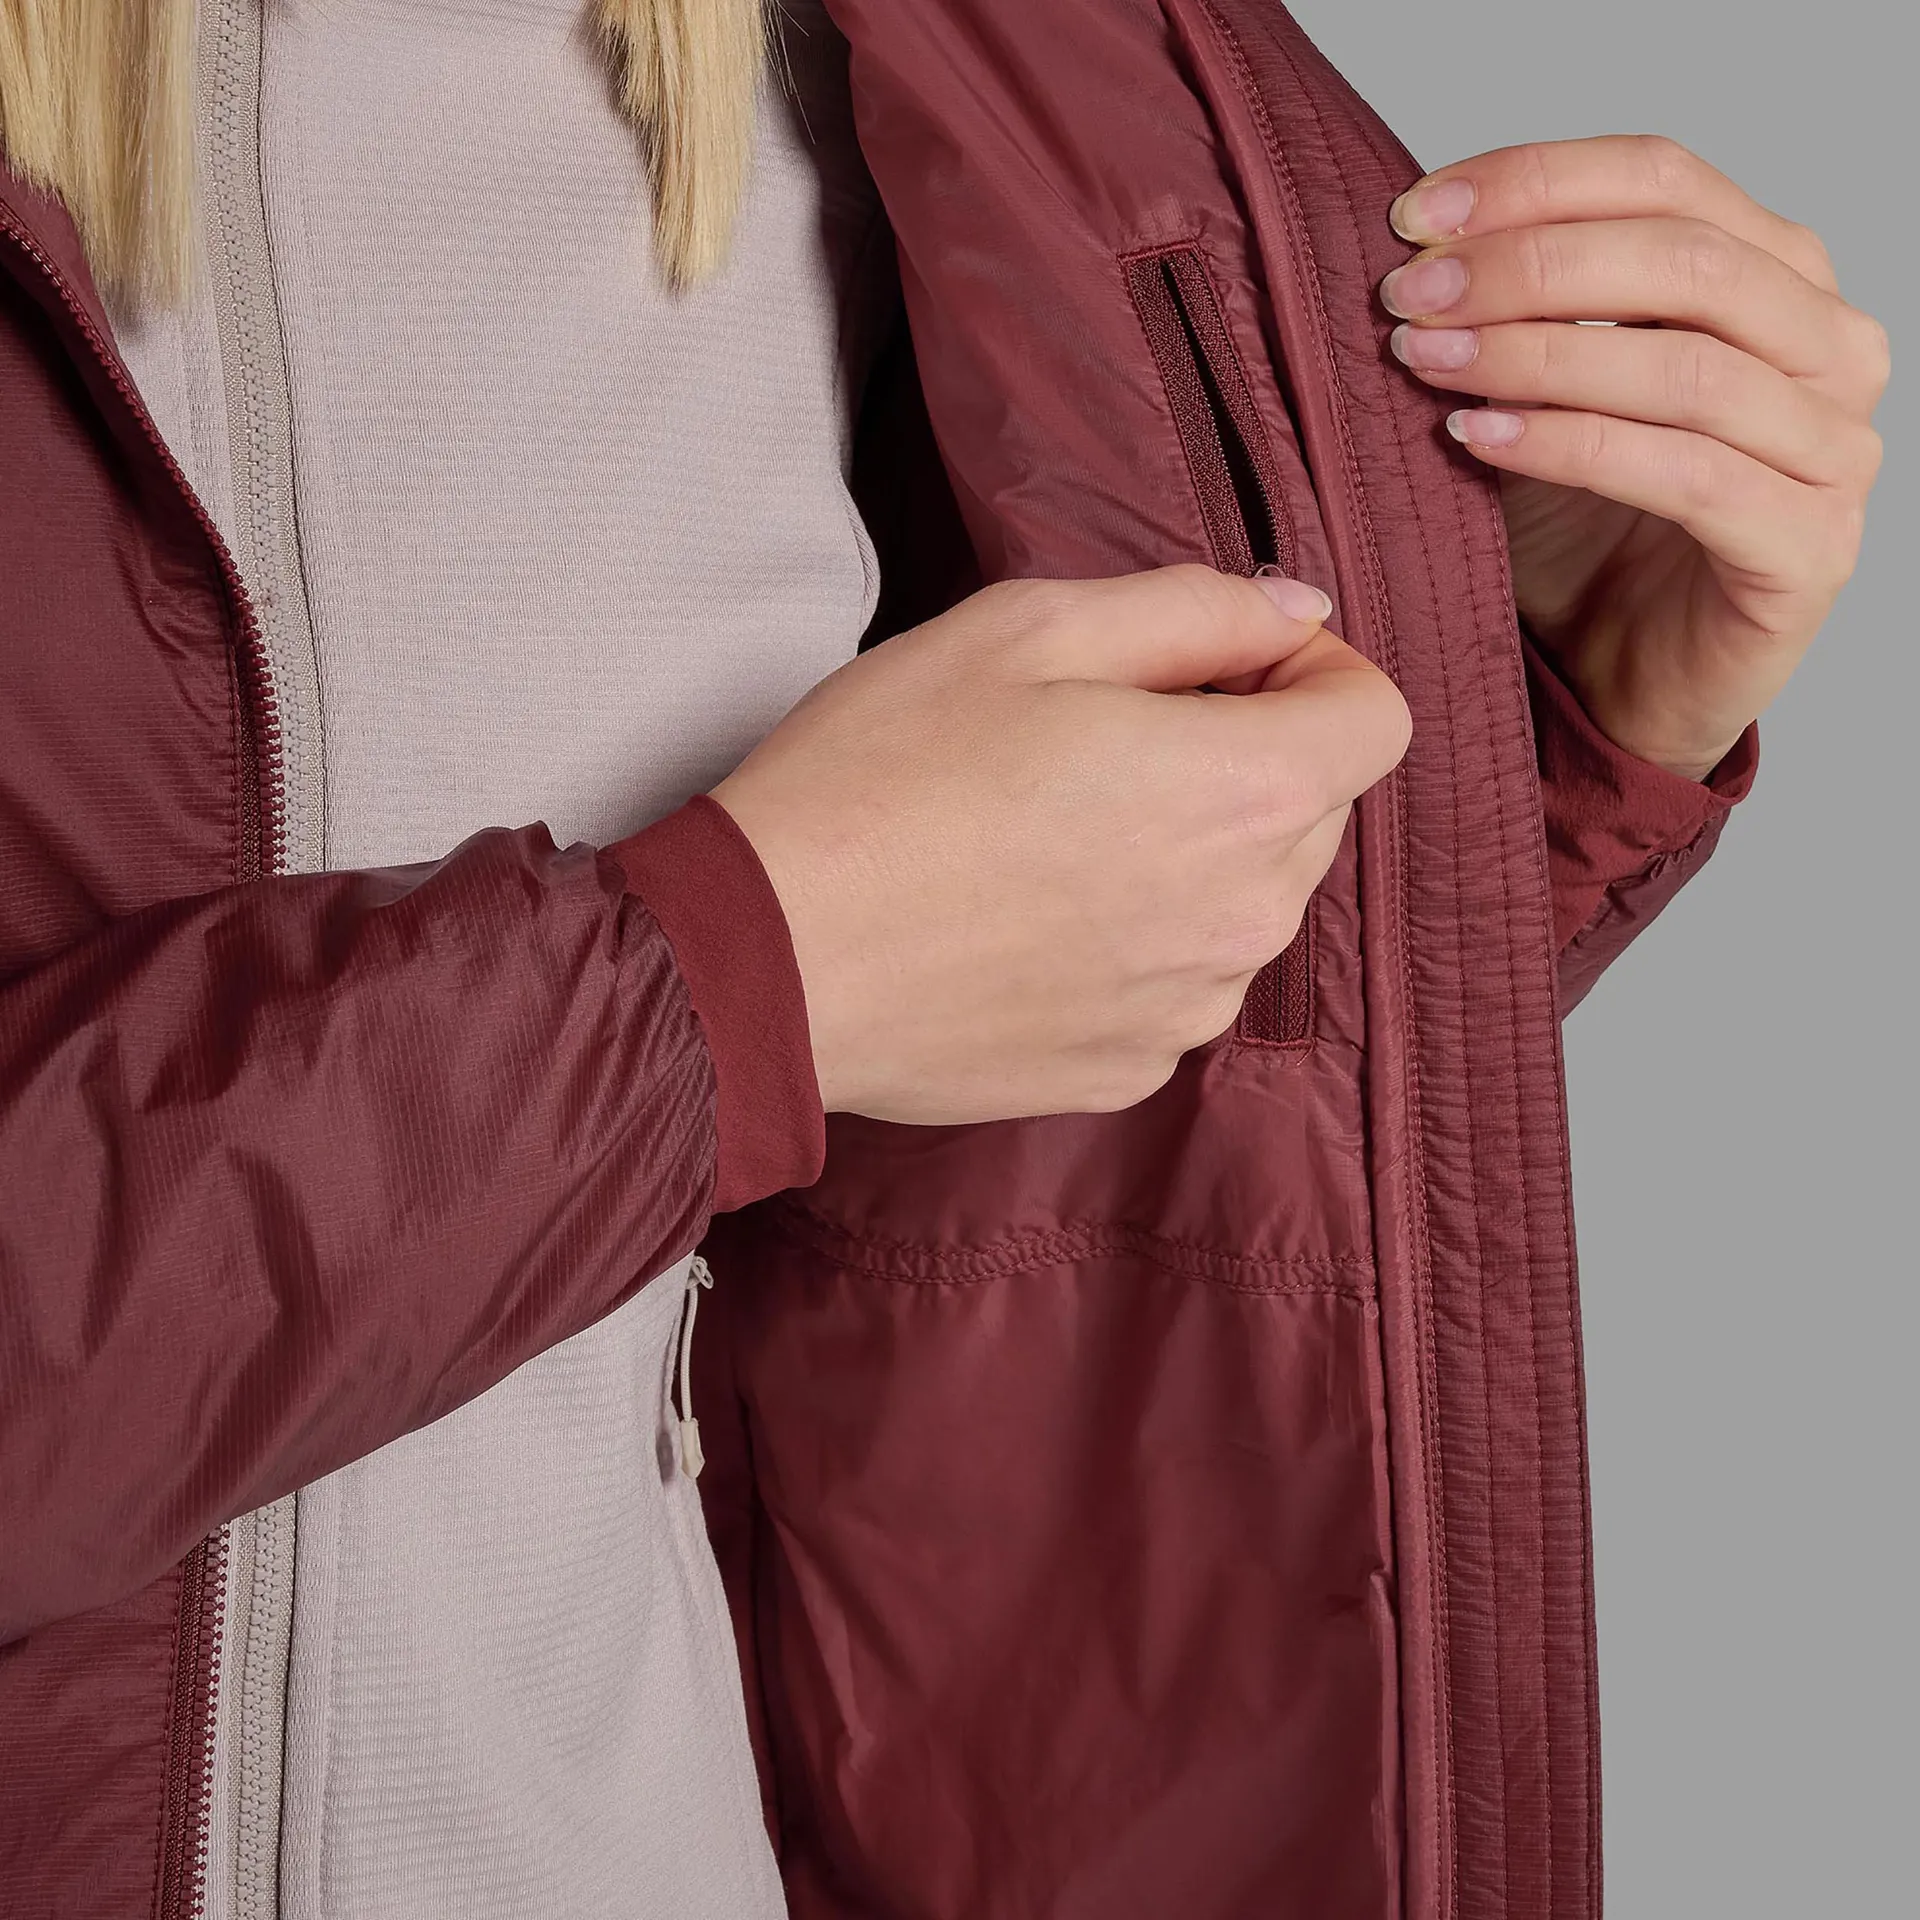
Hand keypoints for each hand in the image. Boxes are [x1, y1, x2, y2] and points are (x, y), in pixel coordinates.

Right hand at [712, 568, 1410, 1122]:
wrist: (770, 961)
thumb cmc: (878, 778)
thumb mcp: (1027, 630)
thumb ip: (1194, 608)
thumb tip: (1296, 616)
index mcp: (1241, 792)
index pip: (1376, 719)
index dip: (1308, 672)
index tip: (1218, 667)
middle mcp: (1245, 917)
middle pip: (1312, 810)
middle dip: (1241, 756)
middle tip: (1099, 738)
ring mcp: (1190, 1008)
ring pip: (1246, 899)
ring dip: (1188, 851)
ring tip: (1049, 832)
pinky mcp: (1130, 1067)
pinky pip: (1178, 978)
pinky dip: (1136, 938)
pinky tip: (1028, 915)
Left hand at [1381, 135, 1888, 779]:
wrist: (1618, 682)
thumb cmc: (1582, 537)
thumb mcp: (1541, 398)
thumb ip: (1518, 313)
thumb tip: (1416, 245)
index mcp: (1779, 281)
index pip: (1667, 180)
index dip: (1537, 181)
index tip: (1415, 210)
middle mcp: (1830, 351)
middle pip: (1686, 260)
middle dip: (1527, 266)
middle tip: (1410, 293)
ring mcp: (1834, 453)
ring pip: (1687, 367)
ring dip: (1537, 354)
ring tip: (1426, 359)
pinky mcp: (1807, 551)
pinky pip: (1689, 476)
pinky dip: (1572, 448)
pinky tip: (1478, 438)